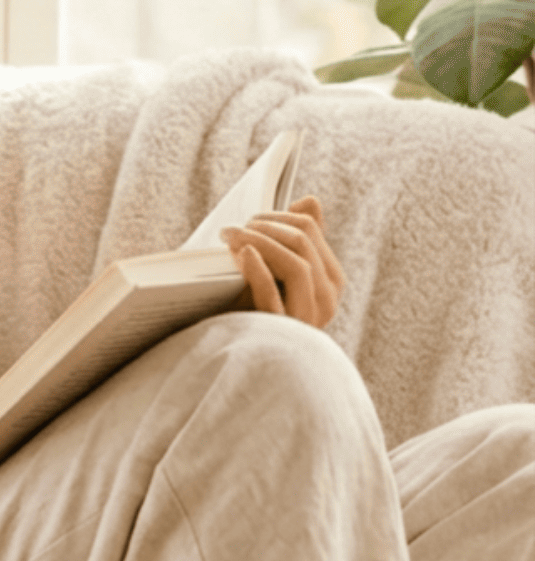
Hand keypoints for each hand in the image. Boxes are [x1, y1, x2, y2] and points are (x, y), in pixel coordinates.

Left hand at [222, 195, 344, 328]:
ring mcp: (308, 318)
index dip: (276, 216)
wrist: (242, 360)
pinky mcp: (280, 332)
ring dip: (258, 242)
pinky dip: (257, 270)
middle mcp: (327, 298)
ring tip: (230, 238)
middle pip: (302, 242)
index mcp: (330, 280)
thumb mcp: (279, 275)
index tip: (247, 220)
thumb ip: (297, 240)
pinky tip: (243, 254)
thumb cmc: (257, 313)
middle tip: (232, 229)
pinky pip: (273, 295)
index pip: (310, 230)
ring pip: (296, 264)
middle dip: (264, 227)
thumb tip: (309, 200)